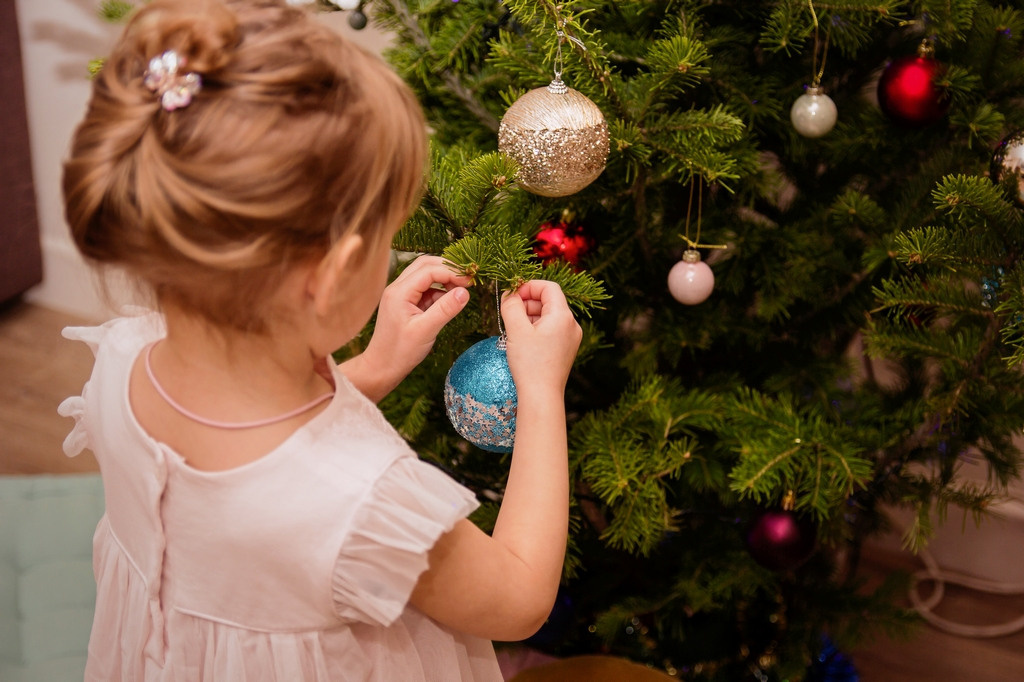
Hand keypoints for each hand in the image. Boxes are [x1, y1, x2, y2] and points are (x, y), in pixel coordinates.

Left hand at [350, 255, 470, 398]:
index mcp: (399, 292)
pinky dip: (440, 291)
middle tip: (468, 279)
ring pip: (425, 275)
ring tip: (461, 291)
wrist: (382, 367)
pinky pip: (425, 289)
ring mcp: (401, 295)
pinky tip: (450, 302)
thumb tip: (465, 292)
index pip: (429, 270)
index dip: (452, 272)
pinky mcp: (406, 303)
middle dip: (448, 269)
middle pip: (425, 265)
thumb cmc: (400, 352)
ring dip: (444, 279)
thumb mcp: (426, 330)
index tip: (470, 281)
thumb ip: (445, 309)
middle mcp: (398, 288)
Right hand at [500, 280, 581, 398]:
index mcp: (563, 316)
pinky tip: (522, 340)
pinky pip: (551, 330)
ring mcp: (570, 338)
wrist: (541, 396)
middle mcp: (571, 325)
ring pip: (548, 316)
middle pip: (548, 301)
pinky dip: (536, 329)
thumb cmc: (530, 363)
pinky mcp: (566, 350)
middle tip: (508, 313)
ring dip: (529, 316)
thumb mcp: (516, 330)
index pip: (548, 287)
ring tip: (513, 329)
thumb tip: (509, 292)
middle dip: (527, 303)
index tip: (511, 295)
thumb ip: (511, 305)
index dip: (528, 286)